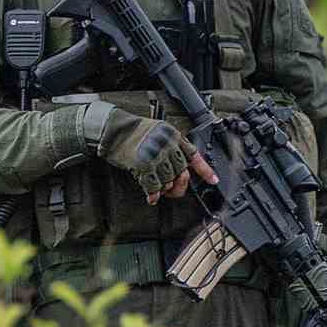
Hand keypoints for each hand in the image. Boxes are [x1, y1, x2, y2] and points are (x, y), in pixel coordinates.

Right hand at [98, 109, 217, 203]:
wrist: (112, 130)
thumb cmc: (133, 132)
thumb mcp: (158, 133)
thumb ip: (171, 148)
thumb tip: (178, 174)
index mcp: (173, 135)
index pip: (193, 155)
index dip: (205, 170)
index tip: (214, 180)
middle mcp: (167, 145)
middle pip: (181, 173)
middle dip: (176, 184)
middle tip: (168, 187)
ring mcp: (156, 155)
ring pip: (168, 181)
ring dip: (162, 188)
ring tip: (155, 186)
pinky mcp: (144, 165)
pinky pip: (154, 186)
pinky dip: (153, 194)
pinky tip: (151, 196)